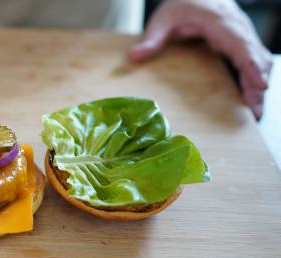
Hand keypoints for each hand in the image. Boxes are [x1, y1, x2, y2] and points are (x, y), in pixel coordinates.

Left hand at [128, 0, 272, 118]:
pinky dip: (255, 79)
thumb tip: (134, 56)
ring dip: (258, 84)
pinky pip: (254, 61)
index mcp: (219, 23)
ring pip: (259, 60)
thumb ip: (152, 38)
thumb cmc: (183, 5)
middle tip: (255, 110)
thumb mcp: (164, 18)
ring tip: (256, 111)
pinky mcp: (241, 44)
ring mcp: (242, 37)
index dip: (251, 65)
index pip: (240, 45)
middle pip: (254, 57)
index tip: (259, 83)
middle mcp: (237, 30)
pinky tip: (252, 98)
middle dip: (257, 83)